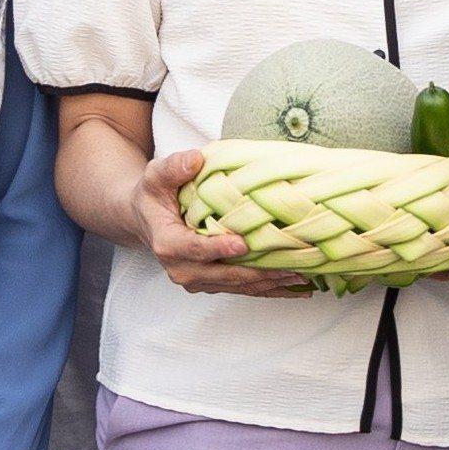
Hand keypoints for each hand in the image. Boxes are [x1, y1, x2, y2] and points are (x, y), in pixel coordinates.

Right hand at [134, 144, 319, 299]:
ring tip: (302, 278)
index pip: (195, 249)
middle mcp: (180, 268)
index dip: (219, 247)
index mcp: (167, 243)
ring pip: (237, 286)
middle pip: (224, 274)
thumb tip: (196, 159)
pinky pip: (241, 289)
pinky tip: (294, 289)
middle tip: (292, 267)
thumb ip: (174, 167)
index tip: (244, 243)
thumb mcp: (157, 175)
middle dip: (258, 272)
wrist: (146, 218)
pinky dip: (268, 290)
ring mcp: (195, 279)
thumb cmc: (154, 194)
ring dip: (269, 284)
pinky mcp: (209, 283)